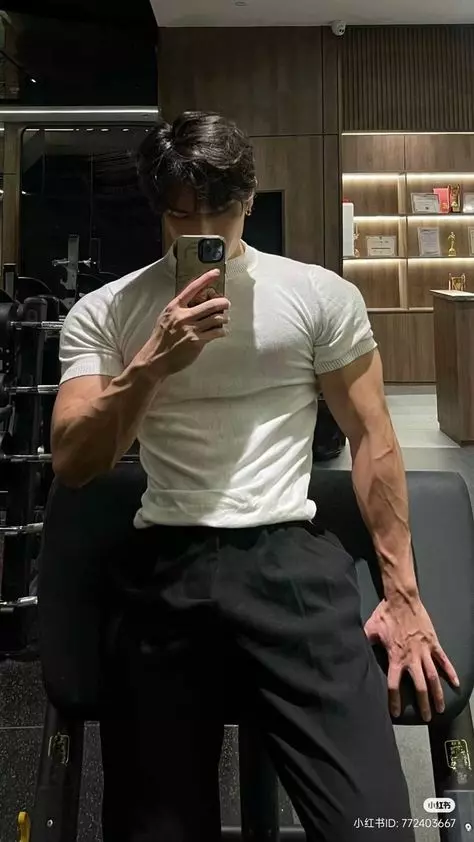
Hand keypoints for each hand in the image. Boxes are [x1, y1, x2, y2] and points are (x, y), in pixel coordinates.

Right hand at [146, 269, 229, 375]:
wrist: (156, 358)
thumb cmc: (161, 338)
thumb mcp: (166, 318)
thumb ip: (180, 309)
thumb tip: (197, 303)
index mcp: (175, 307)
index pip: (192, 288)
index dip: (206, 279)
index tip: (216, 273)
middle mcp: (183, 316)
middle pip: (211, 304)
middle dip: (223, 303)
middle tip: (226, 304)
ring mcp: (191, 329)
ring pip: (217, 318)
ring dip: (224, 318)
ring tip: (224, 320)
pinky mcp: (197, 341)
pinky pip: (216, 332)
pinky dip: (222, 331)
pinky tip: (220, 332)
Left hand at [364, 596, 459, 721]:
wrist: (402, 599)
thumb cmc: (385, 614)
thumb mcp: (370, 630)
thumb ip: (365, 643)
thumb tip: (351, 650)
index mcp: (395, 657)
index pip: (394, 684)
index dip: (394, 700)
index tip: (395, 713)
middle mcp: (411, 658)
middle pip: (419, 686)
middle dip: (423, 704)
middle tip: (426, 718)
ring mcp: (424, 651)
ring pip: (433, 677)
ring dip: (438, 693)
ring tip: (441, 708)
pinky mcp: (433, 643)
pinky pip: (444, 660)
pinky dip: (451, 672)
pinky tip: (456, 683)